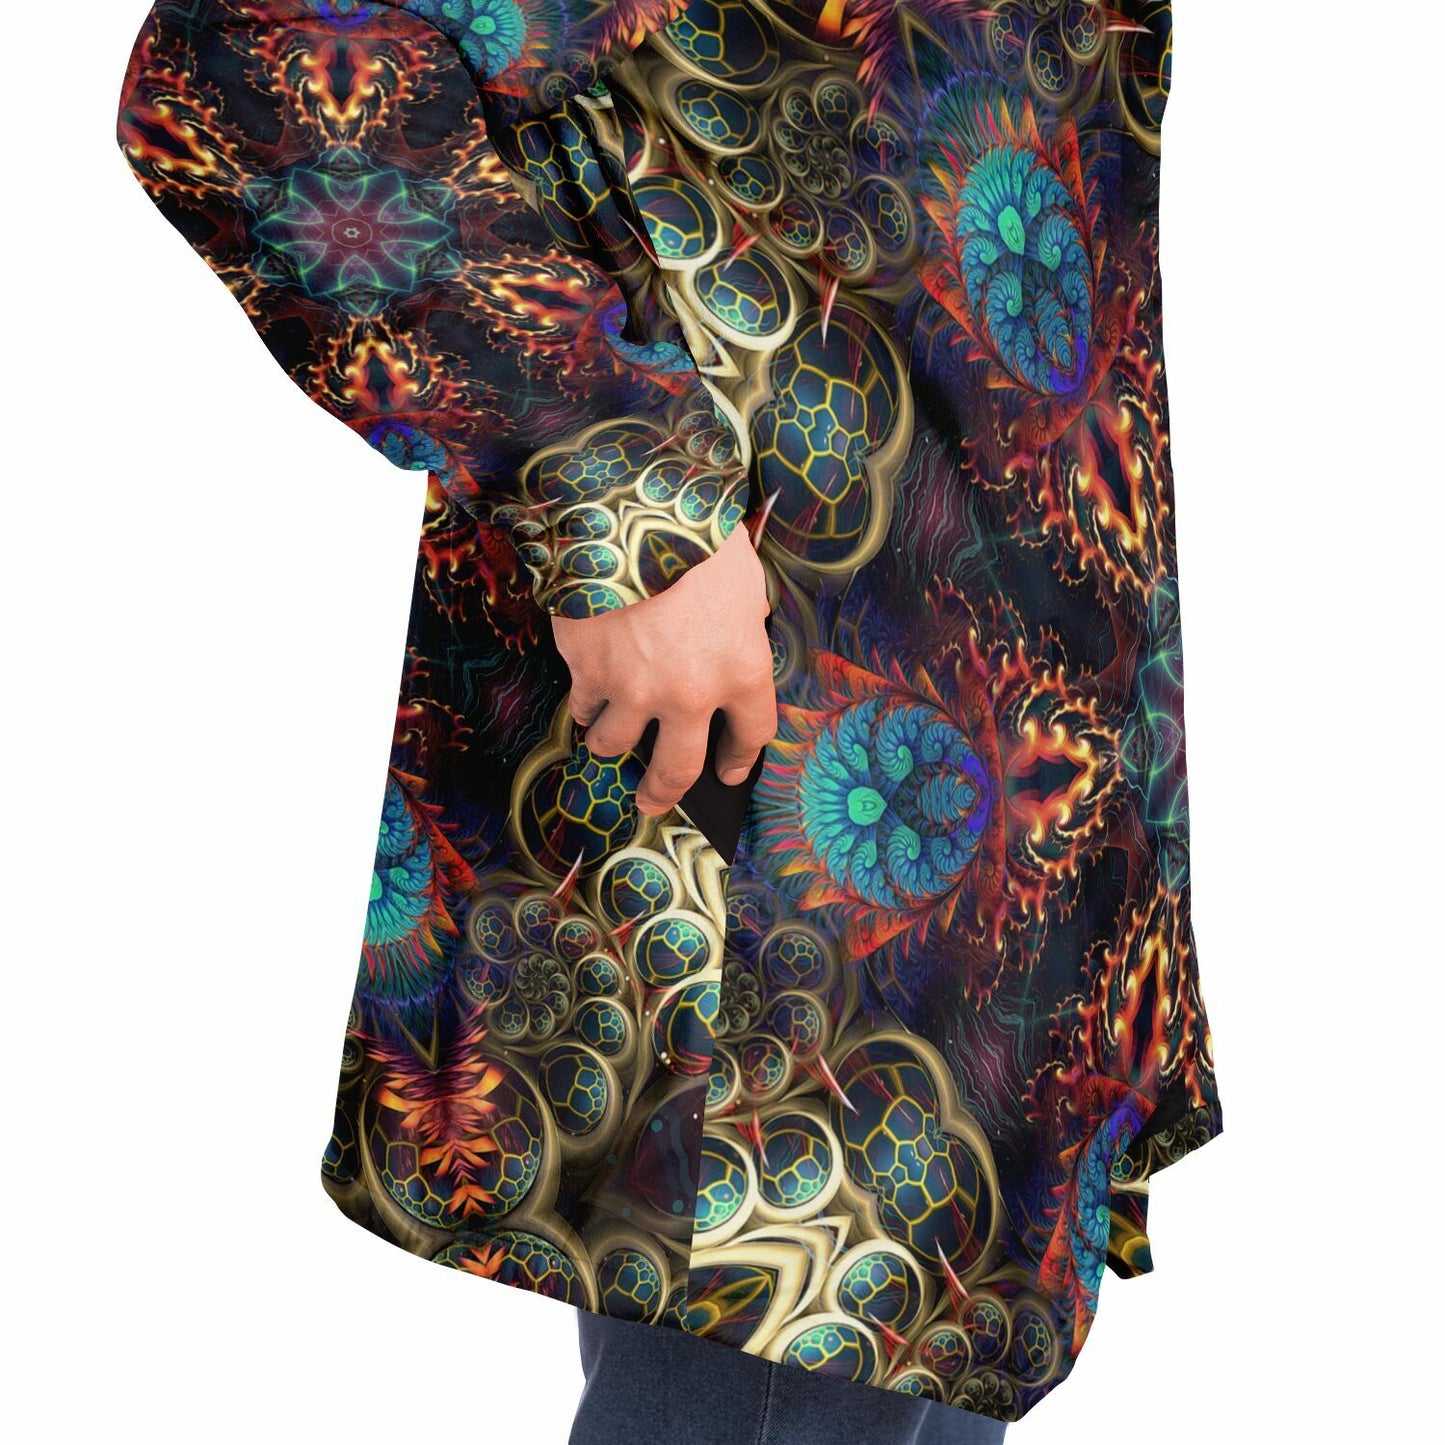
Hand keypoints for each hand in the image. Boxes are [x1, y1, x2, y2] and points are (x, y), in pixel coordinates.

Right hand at [551, 523, 775, 815]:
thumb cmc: (694, 537)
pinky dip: (582, 702)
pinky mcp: (587, 672)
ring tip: (604, 736)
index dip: (740, 758)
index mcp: (743, 669)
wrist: (628, 512)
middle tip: (651, 801)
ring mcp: (634, 690)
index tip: (730, 771)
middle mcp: (691, 694)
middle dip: (663, 791)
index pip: (752, 732)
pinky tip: (584, 693)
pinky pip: (581, 705)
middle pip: (679, 769)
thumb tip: (745, 629)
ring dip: (608, 743)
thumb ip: (744, 618)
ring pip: (614, 744)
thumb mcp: (742, 579)